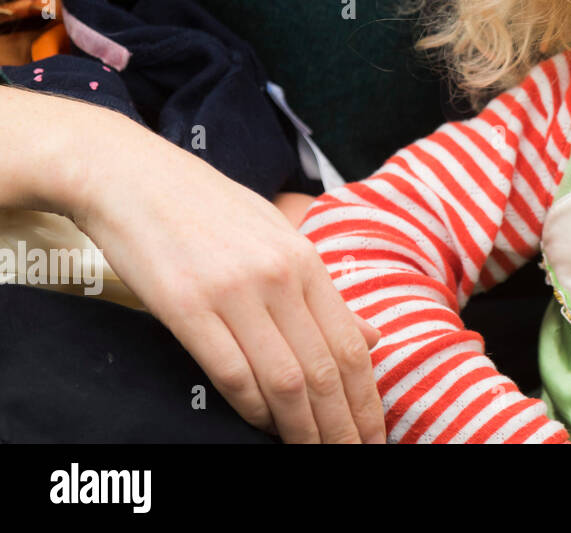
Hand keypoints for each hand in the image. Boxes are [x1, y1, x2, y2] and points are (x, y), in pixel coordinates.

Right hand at [70, 111, 386, 442]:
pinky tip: (262, 426)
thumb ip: (323, 291)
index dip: (366, 398)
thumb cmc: (209, 209)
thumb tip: (373, 336)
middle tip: (351, 455)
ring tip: (314, 454)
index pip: (351, 345)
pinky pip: (232, 373)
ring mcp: (234, 291)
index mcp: (306, 260)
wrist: (134, 177)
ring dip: (302, 428)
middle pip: (325, 370)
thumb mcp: (278, 237)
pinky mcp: (186, 306)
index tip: (373, 432)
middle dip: (342, 424)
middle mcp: (279, 276)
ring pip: (285, 380)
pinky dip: (252, 410)